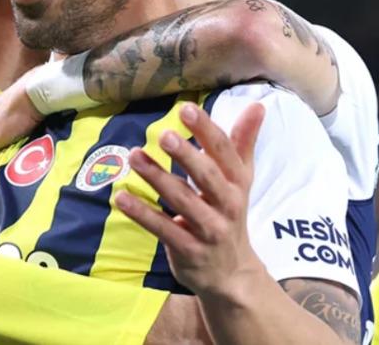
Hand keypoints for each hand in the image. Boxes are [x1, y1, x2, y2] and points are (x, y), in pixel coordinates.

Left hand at [115, 102, 266, 298]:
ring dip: (156, 177)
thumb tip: (258, 105)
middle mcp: (226, 204)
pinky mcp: (188, 249)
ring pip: (182, 200)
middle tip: (163, 134)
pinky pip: (163, 229)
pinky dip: (142, 213)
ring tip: (133, 156)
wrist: (232, 272)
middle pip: (206, 176)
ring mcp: (208, 229)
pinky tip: (121, 197)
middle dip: (186, 155)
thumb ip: (242, 142)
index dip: (206, 130)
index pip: (223, 152)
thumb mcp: (240, 179)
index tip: (186, 109)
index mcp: (236, 182)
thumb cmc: (229, 213)